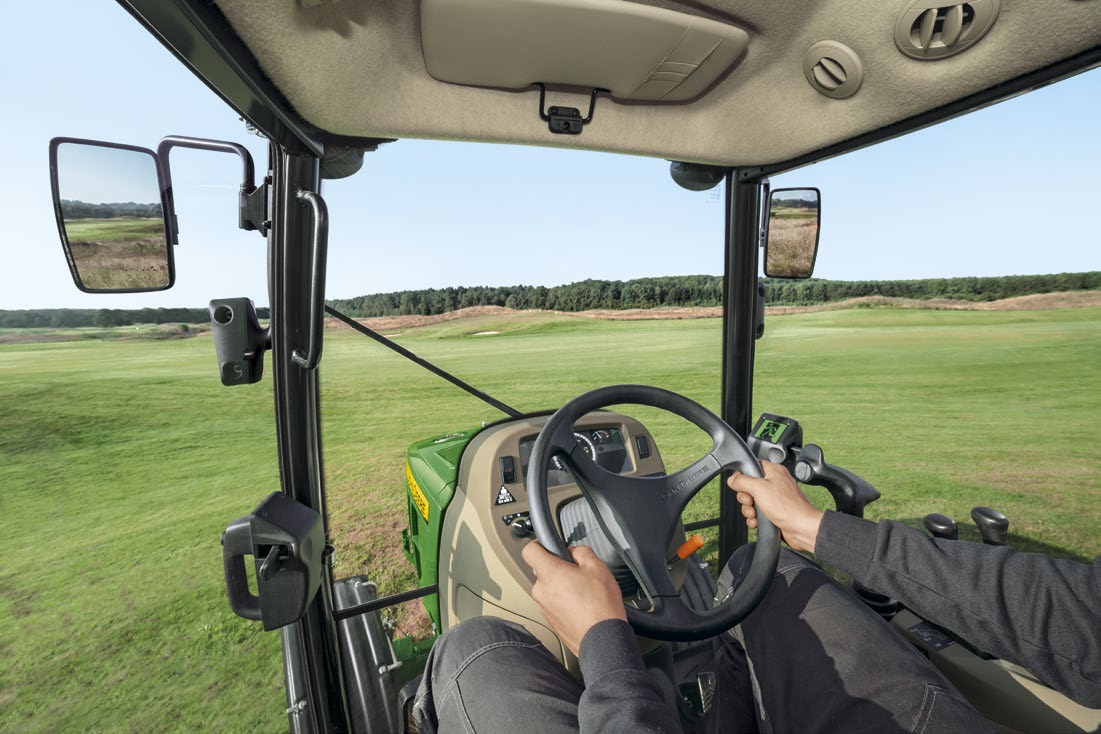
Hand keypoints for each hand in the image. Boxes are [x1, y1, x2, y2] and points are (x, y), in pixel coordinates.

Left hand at [521, 541, 625, 655]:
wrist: (603, 640)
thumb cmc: (600, 606)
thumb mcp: (598, 567)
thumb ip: (581, 552)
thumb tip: (574, 552)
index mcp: (549, 573)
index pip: (529, 551)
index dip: (538, 544)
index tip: (547, 545)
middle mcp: (541, 591)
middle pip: (543, 571)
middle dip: (559, 569)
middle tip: (579, 573)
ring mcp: (544, 607)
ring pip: (550, 588)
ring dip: (563, 587)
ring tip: (585, 593)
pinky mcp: (551, 621)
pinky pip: (554, 604)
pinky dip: (565, 602)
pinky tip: (583, 606)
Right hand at [727, 460, 823, 552]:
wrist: (801, 528)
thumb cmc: (787, 507)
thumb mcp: (758, 488)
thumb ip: (742, 481)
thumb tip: (732, 480)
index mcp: (773, 471)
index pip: (752, 466)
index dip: (743, 476)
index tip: (741, 485)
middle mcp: (774, 483)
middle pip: (748, 486)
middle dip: (745, 498)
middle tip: (751, 502)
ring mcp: (774, 498)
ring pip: (751, 501)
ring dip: (749, 510)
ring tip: (756, 515)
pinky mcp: (774, 512)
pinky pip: (757, 513)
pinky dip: (755, 519)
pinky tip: (757, 522)